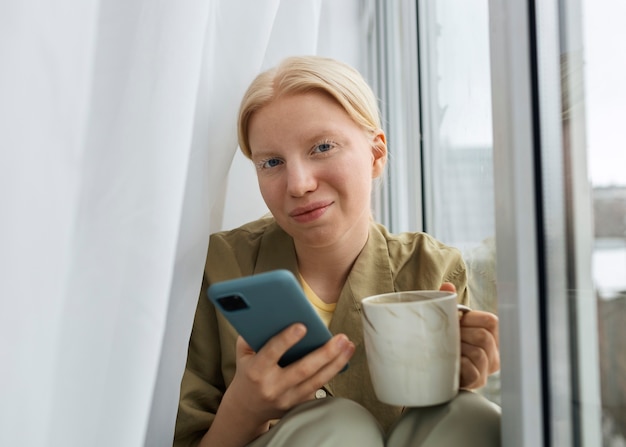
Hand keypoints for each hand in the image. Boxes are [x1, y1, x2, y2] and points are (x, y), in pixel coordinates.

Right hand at [205, 324, 354, 446]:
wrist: (246, 410)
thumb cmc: (247, 374)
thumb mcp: (243, 354)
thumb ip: (252, 335)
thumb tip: (270, 313)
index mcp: (256, 371)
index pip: (271, 353)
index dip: (286, 340)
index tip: (302, 326)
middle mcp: (272, 387)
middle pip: (303, 370)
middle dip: (325, 353)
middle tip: (341, 338)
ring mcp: (287, 399)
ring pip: (317, 381)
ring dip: (336, 362)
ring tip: (348, 345)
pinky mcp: (298, 405)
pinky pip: (318, 387)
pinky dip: (332, 372)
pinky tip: (343, 358)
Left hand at [440, 282, 499, 389]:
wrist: (429, 368)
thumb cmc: (442, 342)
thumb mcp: (447, 321)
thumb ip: (449, 303)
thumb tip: (447, 287)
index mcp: (490, 336)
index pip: (491, 321)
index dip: (470, 319)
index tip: (457, 323)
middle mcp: (493, 354)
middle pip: (484, 337)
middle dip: (462, 335)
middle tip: (449, 339)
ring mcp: (486, 370)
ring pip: (479, 353)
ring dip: (458, 350)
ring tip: (448, 351)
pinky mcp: (476, 382)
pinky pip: (471, 370)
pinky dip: (458, 365)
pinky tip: (450, 364)